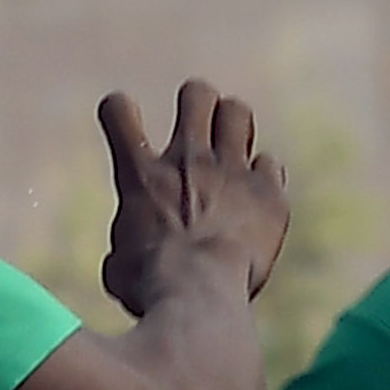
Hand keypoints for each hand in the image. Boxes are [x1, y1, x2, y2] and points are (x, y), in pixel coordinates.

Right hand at [96, 79, 292, 316]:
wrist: (202, 296)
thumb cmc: (151, 290)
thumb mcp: (118, 270)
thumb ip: (126, 246)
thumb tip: (128, 254)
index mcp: (141, 176)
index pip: (118, 111)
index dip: (118, 112)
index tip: (124, 127)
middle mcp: (188, 160)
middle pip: (197, 93)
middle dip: (196, 104)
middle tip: (195, 135)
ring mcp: (232, 172)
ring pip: (238, 112)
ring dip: (232, 126)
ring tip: (229, 153)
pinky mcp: (269, 194)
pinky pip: (270, 164)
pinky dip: (262, 178)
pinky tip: (255, 202)